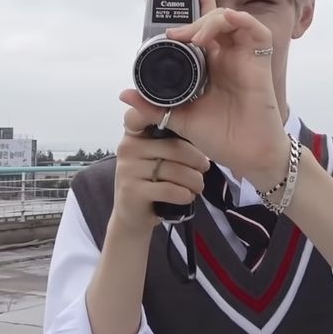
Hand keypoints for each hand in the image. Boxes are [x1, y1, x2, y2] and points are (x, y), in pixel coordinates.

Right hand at [112, 108, 210, 234]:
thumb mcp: (158, 156)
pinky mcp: (131, 192)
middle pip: (175, 147)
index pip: (152, 116)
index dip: (173, 119)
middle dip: (197, 160)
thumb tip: (202, 128)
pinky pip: (169, 189)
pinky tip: (186, 196)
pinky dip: (184, 194)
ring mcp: (127, 170)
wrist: (132, 217)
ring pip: (174, 170)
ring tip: (198, 186)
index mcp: (135, 133)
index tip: (190, 126)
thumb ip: (171, 139)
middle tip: (204, 168)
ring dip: (194, 181)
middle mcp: (128, 147)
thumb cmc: (152, 182)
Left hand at [120, 0, 288, 184]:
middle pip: (215, 19)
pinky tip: (227, 21)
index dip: (200, 5)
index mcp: (212, 64)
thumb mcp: (179, 118)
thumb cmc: (221, 137)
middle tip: (177, 36)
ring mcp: (244, 58)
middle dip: (195, 20)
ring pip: (232, 19)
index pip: (206, 27)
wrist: (246, 156)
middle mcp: (228, 56)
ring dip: (212, 21)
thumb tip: (125, 93)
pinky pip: (257, 31)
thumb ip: (153, 106)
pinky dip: (242, 20)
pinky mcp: (259, 63)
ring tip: (197, 39)